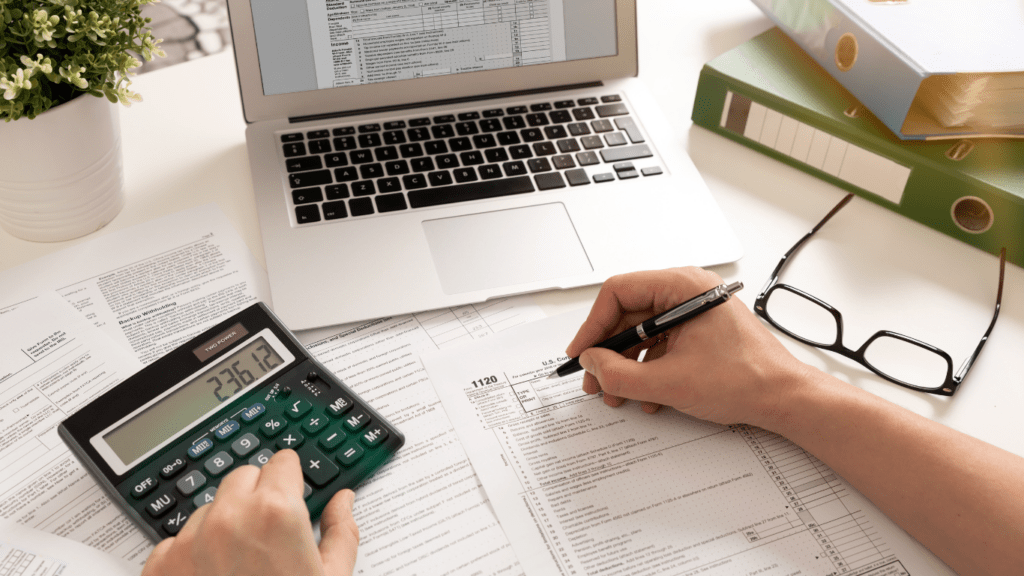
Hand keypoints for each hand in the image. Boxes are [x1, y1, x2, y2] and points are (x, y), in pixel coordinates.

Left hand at [141, 450, 358, 575]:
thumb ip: (341, 531)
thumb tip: (343, 502)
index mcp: (276, 513)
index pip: (281, 461)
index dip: (291, 480)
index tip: (293, 495)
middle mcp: (228, 519)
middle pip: (243, 476)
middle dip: (257, 496)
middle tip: (270, 534)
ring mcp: (189, 543)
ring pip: (209, 508)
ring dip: (224, 524)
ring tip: (242, 565)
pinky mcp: (161, 568)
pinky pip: (176, 540)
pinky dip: (193, 554)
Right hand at [566, 268, 816, 427]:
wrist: (786, 399)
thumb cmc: (747, 380)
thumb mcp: (669, 382)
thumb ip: (619, 373)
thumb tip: (592, 363)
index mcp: (684, 286)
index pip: (619, 291)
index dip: (593, 325)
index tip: (582, 352)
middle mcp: (689, 292)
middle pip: (629, 314)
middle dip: (609, 352)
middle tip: (594, 378)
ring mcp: (695, 313)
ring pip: (643, 334)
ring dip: (626, 366)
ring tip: (618, 394)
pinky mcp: (700, 333)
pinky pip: (661, 346)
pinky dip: (648, 370)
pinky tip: (647, 397)